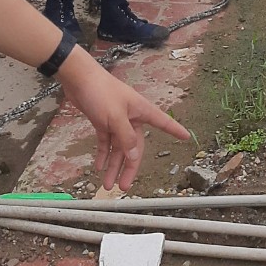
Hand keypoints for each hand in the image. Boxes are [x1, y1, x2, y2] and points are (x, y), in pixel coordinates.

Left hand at [57, 47, 189, 190]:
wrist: (78, 79)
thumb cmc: (101, 92)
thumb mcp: (115, 117)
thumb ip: (126, 138)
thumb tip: (134, 157)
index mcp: (140, 111)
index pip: (162, 122)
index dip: (174, 130)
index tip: (186, 137)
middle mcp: (131, 117)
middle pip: (134, 146)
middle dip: (129, 167)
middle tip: (123, 187)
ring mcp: (116, 120)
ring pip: (118, 147)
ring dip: (113, 165)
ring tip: (107, 184)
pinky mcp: (102, 121)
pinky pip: (105, 142)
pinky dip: (103, 154)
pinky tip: (99, 167)